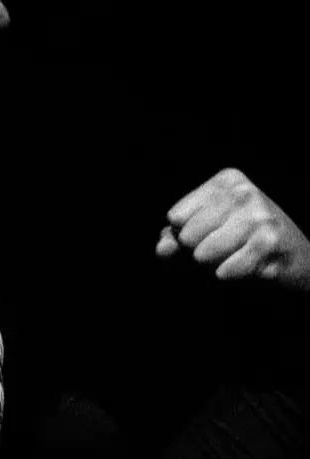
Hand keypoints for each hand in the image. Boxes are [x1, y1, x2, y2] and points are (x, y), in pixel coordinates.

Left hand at [156, 167, 309, 290]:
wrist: (298, 261)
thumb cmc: (244, 246)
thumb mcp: (206, 236)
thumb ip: (175, 241)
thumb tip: (162, 248)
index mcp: (225, 182)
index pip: (175, 218)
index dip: (184, 238)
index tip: (211, 237)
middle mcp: (242, 191)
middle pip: (186, 237)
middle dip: (198, 254)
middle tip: (227, 252)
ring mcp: (258, 214)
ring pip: (202, 254)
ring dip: (213, 267)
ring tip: (235, 259)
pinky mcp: (269, 240)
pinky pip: (224, 270)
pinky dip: (229, 276)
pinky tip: (249, 268)